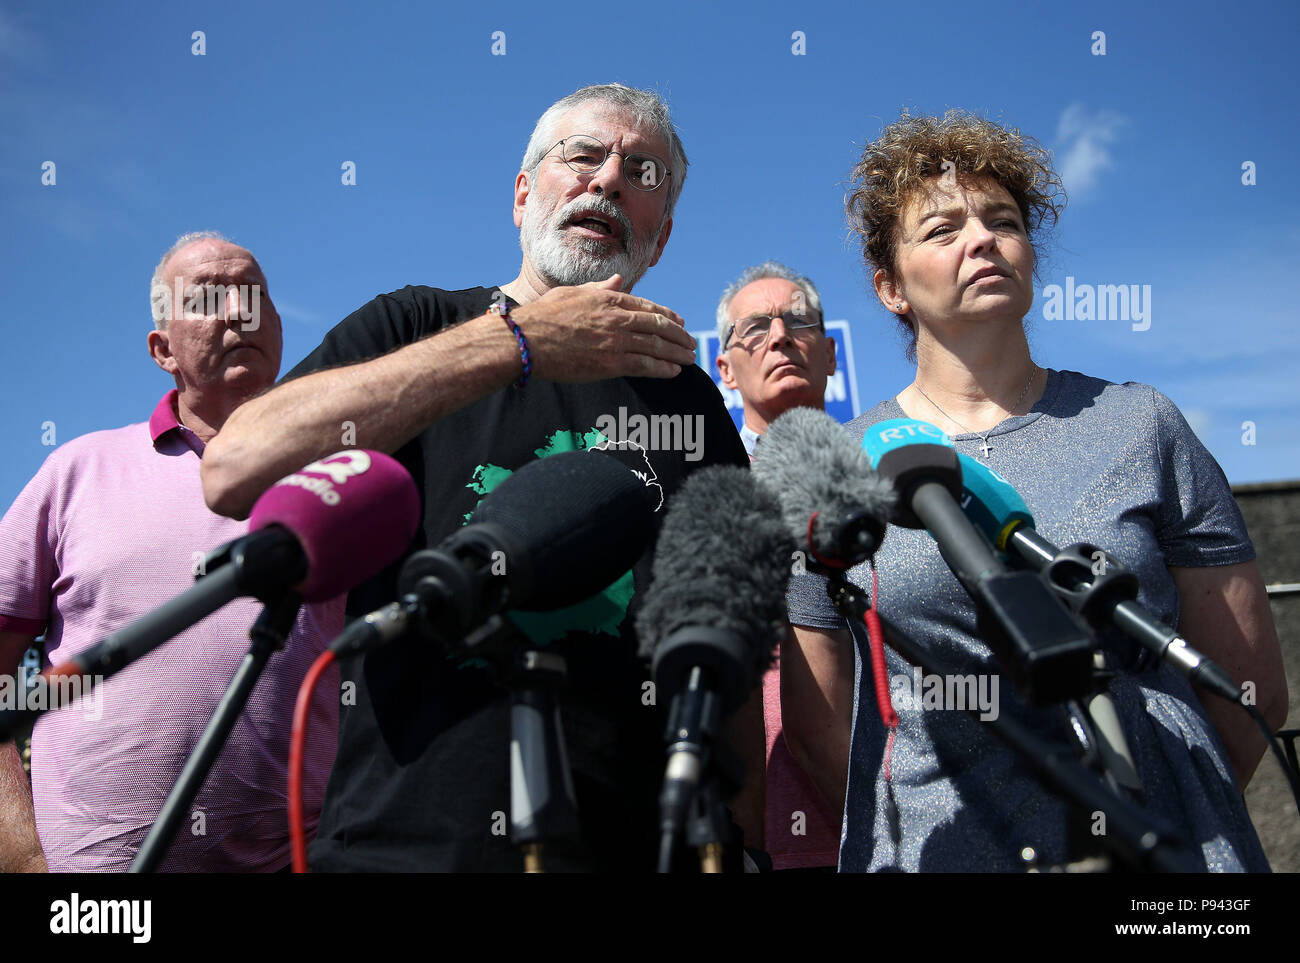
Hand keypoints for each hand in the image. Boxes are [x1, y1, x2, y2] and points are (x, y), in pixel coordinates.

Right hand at [512, 275, 696, 381]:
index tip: (680, 323)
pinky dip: (663, 368)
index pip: (647, 306)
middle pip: (659, 326)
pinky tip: (674, 371)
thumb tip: (618, 280)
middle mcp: (617, 317)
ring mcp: (616, 340)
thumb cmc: (543, 317)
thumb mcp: (572, 293)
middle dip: (679, 336)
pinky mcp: (611, 363)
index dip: (668, 316)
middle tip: (691, 343)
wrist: (527, 340)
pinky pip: (646, 366)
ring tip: (689, 359)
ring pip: (657, 347)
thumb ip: (599, 288)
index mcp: (608, 299)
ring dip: (677, 353)